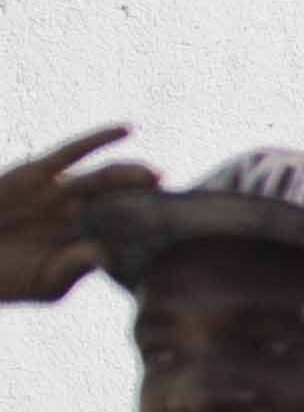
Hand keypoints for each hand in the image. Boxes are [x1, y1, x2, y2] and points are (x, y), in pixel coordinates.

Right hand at [0, 124, 161, 306]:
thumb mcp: (44, 281)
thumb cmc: (4, 278)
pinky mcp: (36, 173)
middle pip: (122, 201)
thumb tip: (105, 254)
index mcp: (85, 241)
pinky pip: (71, 152)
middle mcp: (77, 215)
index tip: (178, 228)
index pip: (126, 231)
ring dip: (131, 175)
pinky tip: (127, 129)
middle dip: (147, 200)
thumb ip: (75, 267)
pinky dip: (98, 139)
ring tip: (155, 176)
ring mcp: (59, 193)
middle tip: (171, 199)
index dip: (150, 227)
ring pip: (104, 178)